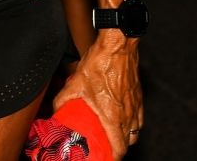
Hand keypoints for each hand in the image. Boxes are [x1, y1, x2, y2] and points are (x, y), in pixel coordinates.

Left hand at [53, 32, 141, 157]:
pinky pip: (139, 116)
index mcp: (112, 116)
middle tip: (108, 146)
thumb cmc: (100, 64)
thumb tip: (57, 109)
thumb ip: (64, 100)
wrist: (117, 46)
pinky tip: (123, 116)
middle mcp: (127, 114)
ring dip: (127, 135)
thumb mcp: (75, 84)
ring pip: (136, 130)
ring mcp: (135, 105)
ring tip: (115, 134)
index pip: (119, 147)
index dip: (114, 156)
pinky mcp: (138, 95)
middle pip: (129, 142)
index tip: (107, 157)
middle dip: (119, 147)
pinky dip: (133, 122)